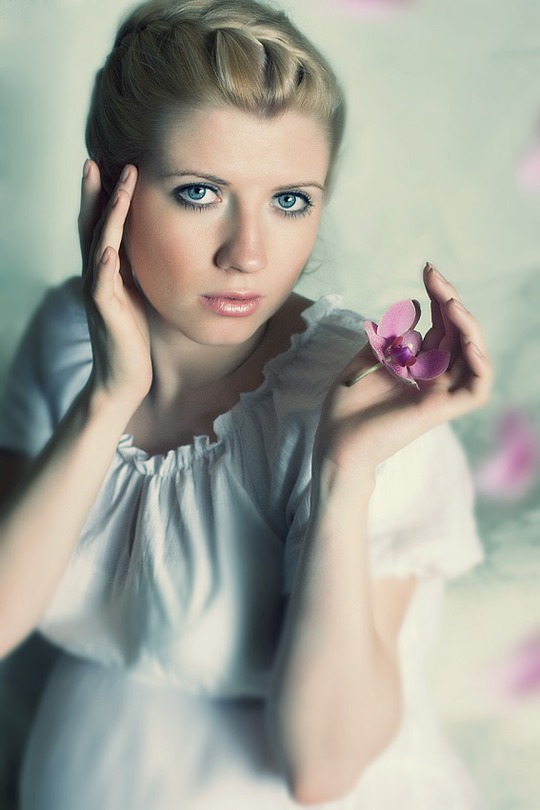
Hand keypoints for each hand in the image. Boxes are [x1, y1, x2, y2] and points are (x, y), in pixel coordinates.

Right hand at [79, 160, 151, 409]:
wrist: (122, 379)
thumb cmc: (132, 338)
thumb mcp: (137, 295)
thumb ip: (136, 270)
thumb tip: (149, 246)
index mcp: (106, 271)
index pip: (101, 225)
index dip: (104, 197)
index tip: (112, 166)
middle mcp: (96, 277)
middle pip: (91, 226)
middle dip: (96, 194)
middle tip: (98, 161)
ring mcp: (98, 293)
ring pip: (97, 246)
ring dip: (107, 217)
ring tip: (115, 188)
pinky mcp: (104, 313)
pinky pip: (101, 285)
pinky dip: (104, 265)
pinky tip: (109, 248)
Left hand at [314, 264, 492, 478]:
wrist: (334, 440)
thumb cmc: (347, 406)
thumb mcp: (367, 358)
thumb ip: (392, 336)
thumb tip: (414, 309)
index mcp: (420, 366)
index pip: (442, 326)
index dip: (439, 297)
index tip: (427, 269)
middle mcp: (435, 378)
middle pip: (459, 334)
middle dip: (450, 299)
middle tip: (433, 274)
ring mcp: (440, 394)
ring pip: (474, 357)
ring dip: (469, 327)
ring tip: (452, 304)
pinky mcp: (439, 411)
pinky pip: (476, 390)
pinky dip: (481, 367)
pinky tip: (469, 344)